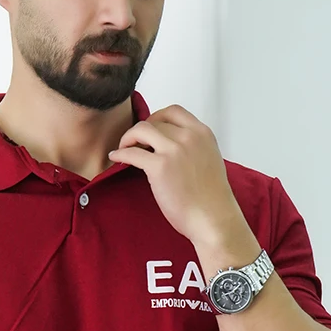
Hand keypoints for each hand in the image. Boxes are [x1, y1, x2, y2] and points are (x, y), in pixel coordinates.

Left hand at [108, 103, 246, 245]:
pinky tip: (116, 158)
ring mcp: (174, 150)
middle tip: (134, 142)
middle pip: (155, 121)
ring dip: (128, 137)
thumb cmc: (212, 199)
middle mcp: (189, 137)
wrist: (213, 219)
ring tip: (124, 148)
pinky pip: (131, 153)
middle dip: (141, 130)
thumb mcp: (208, 161)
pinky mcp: (159, 167)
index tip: (150, 128)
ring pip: (141, 130)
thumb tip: (171, 149)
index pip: (174, 111)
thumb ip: (193, 149)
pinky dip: (120, 153)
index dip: (157, 117)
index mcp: (202, 134)